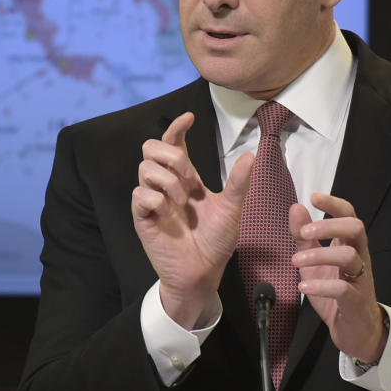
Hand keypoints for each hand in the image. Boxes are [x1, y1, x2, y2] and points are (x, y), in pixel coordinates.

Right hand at [131, 111, 253, 328]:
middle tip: (190, 177)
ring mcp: (152, 200)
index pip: (174, 143)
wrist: (203, 273)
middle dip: (171, 155)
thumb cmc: (215, 242)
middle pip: (150, 148)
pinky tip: (168, 212)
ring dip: (167, 180)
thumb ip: (238, 183)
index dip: (177, 127)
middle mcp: (165, 185)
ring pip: (144, 168)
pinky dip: (156, 199)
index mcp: (185, 178)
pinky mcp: (143, 218)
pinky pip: (139, 195)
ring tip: (182, 201)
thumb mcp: (232, 210)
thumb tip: (251, 154)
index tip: (189, 117)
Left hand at [289, 193, 386, 362]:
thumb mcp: (314, 261)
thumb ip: (304, 236)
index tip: (313, 197)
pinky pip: (343, 289)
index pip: (349, 215)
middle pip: (356, 229)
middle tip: (304, 232)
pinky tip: (304, 287)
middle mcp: (358, 257)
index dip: (334, 204)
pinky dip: (321, 286)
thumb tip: (296, 207)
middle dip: (329, 225)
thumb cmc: (335, 290)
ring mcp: (359, 279)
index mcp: (348, 244)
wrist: (356, 330)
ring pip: (349, 256)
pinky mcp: (356, 301)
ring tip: (296, 261)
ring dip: (319, 255)